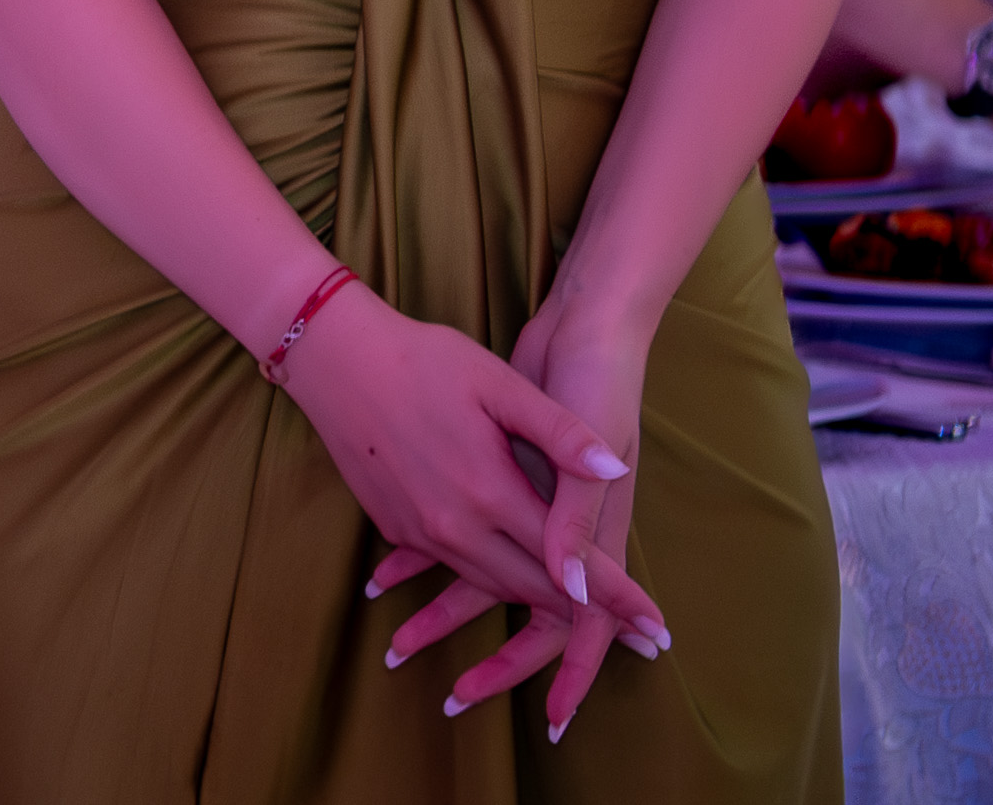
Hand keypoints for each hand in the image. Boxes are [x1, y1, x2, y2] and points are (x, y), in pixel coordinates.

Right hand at [277, 290, 663, 728]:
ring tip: (579, 614)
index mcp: (491, 492)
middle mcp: (455, 526)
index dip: (619, 598)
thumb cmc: (424, 360)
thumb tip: (614, 466)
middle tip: (634, 634)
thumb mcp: (500, 384)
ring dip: (537, 601)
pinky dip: (488, 580)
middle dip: (588, 615)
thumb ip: (560, 433)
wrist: (334, 358)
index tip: (658, 629)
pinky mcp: (395, 527)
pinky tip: (507, 576)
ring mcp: (421, 532)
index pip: (571, 564)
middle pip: (534, 590)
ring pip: (493, 586)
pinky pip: (454, 568)